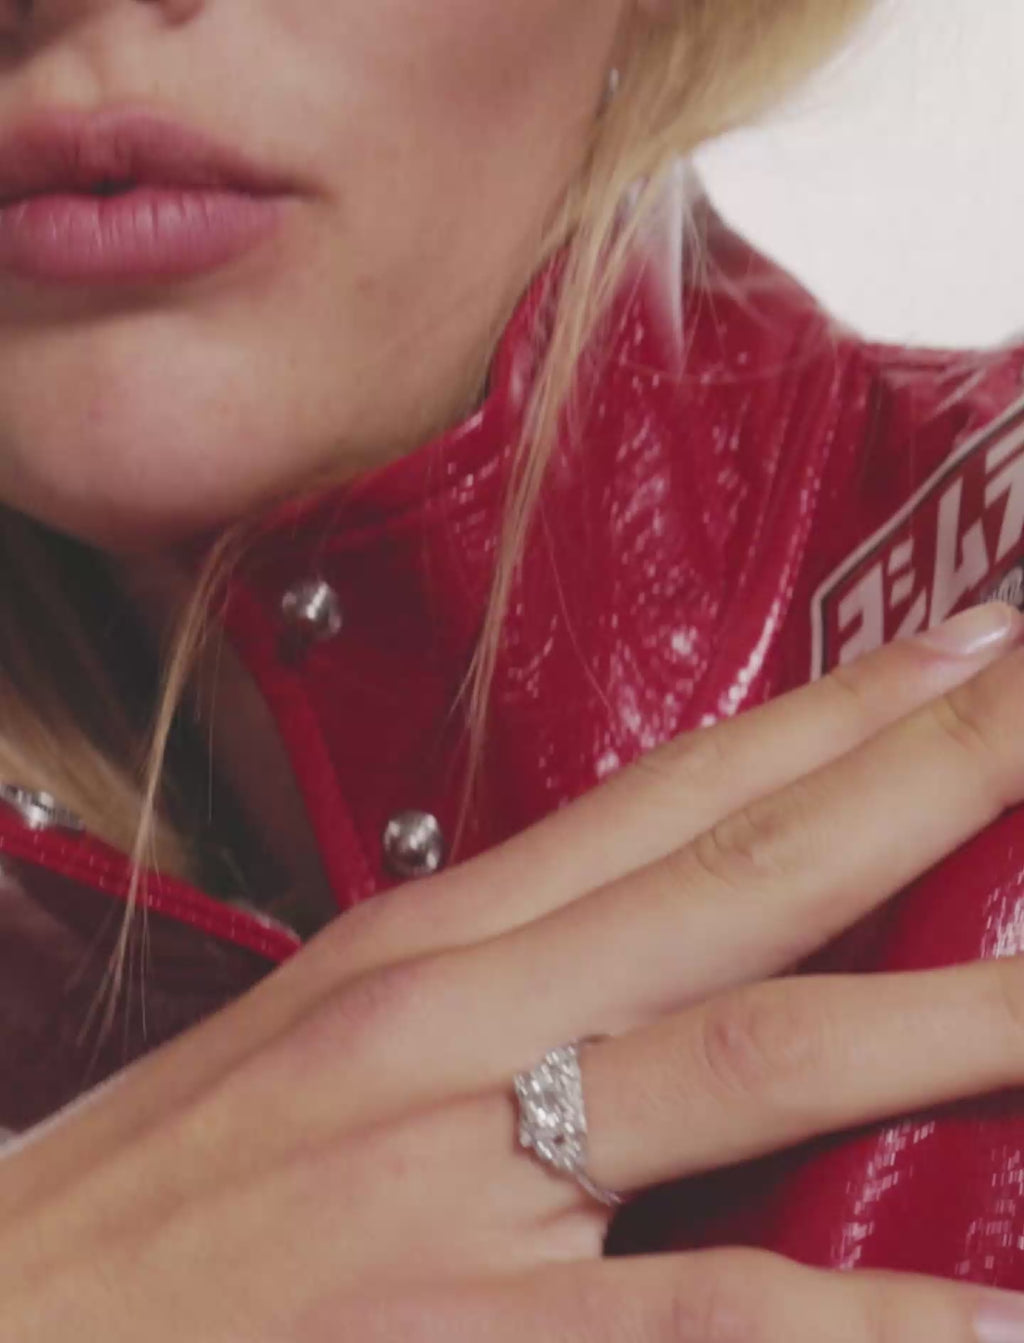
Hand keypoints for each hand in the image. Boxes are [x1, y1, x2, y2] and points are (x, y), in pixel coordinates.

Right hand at [3, 602, 1023, 1339]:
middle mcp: (458, 1023)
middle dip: (926, 780)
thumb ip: (483, 1002)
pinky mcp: (455, 1341)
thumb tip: (627, 971)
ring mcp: (461, 1176)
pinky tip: (991, 1317)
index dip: (830, 716)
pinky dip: (866, 1328)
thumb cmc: (157, 1201)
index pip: (672, 794)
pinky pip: (709, 1325)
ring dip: (947, 1020)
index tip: (960, 645)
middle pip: (745, 875)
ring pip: (755, 1057)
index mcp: (425, 943)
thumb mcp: (320, 1048)